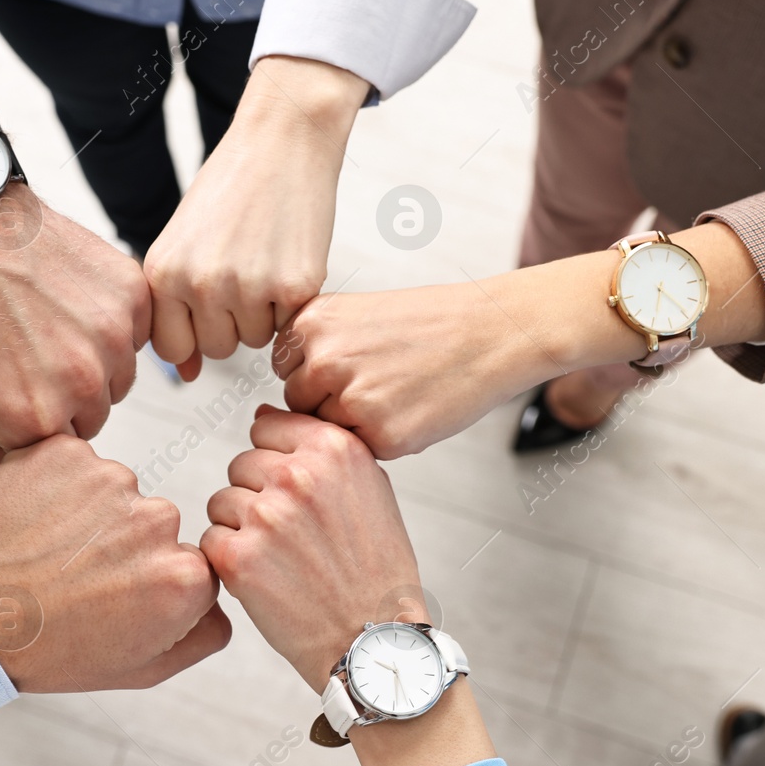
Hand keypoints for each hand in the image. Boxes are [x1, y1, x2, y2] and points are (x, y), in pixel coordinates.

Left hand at [0, 182, 150, 462]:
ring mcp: (112, 337)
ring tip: (46, 325)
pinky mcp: (131, 296)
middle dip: (67, 398)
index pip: (60, 454)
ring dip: (92, 362)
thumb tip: (35, 474)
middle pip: (94, 417)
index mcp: (34, 419)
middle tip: (29, 355)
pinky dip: (111, 323)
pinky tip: (68, 301)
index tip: (16, 394)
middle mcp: (81, 384)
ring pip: (119, 378)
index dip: (35, 425)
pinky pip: (136, 333)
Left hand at [0, 435, 228, 691]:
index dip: (150, 583)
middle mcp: (156, 520)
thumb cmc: (48, 650)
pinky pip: (75, 464)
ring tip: (46, 554)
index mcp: (183, 577)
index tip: (113, 597)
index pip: (190, 564)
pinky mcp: (65, 452)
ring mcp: (109, 480)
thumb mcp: (140, 669)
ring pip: (115, 492)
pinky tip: (31, 524)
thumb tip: (219, 598)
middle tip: (73, 577)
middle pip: (154, 523)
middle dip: (122, 545)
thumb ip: (202, 634)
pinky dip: (56, 486)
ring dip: (88, 515)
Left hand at [144, 57, 367, 378]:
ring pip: (254, 340)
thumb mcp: (184, 243)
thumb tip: (187, 375)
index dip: (193, 331)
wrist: (282, 141)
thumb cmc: (230, 189)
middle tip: (242, 270)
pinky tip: (288, 258)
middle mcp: (201, 285)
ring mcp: (249, 287)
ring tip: (264, 259)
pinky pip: (290, 325)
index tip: (207, 303)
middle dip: (230, 322)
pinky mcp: (296, 286)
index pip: (171, 348)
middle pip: (217, 348)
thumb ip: (176, 307)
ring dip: (263, 312)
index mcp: (163, 273)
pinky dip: (292, 302)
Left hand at [202, 408, 493, 765]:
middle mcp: (299, 475)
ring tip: (282, 560)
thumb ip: (320, 449)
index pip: (267, 425)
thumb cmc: (375, 569)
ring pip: (222, 501)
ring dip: (241, 529)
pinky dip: (229, 560)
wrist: (374, 639)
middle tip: (292, 537)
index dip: (276, 462)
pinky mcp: (239, 557)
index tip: (296, 494)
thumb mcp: (370, 488)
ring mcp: (266, 516)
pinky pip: (211, 539)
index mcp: (333, 449)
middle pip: (242, 464)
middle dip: (258, 496)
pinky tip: (266, 579)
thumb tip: (264, 416)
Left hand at [275, 281, 564, 459]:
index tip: (353, 366)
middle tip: (379, 384)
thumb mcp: (356, 315)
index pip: (286, 370)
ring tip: (396, 394)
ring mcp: (351, 399)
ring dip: (354, 424)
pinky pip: (362, 451)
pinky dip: (383, 439)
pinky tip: (411, 410)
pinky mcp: (382, 434)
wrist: (490, 331)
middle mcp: (323, 359)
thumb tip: (273, 403)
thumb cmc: (429, 324)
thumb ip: (312, 348)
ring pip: (327, 432)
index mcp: (311, 323)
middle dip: (330, 404)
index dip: (319, 375)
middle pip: (299, 405)